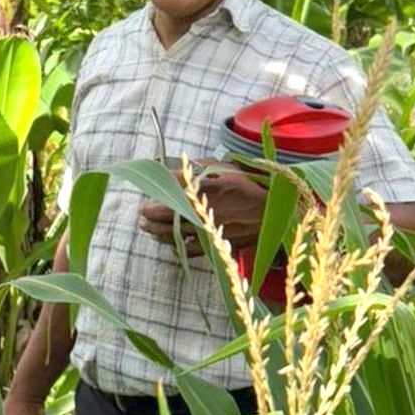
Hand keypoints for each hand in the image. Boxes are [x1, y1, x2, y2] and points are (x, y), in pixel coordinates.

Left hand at [139, 160, 266, 253]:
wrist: (272, 215)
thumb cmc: (250, 188)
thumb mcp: (228, 170)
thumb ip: (204, 166)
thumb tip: (181, 167)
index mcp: (208, 187)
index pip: (174, 186)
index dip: (158, 189)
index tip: (150, 190)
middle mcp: (205, 208)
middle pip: (169, 212)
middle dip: (151, 212)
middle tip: (142, 212)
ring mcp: (208, 228)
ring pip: (175, 231)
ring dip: (157, 230)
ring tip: (147, 227)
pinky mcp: (214, 243)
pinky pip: (189, 248)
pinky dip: (176, 246)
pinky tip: (169, 244)